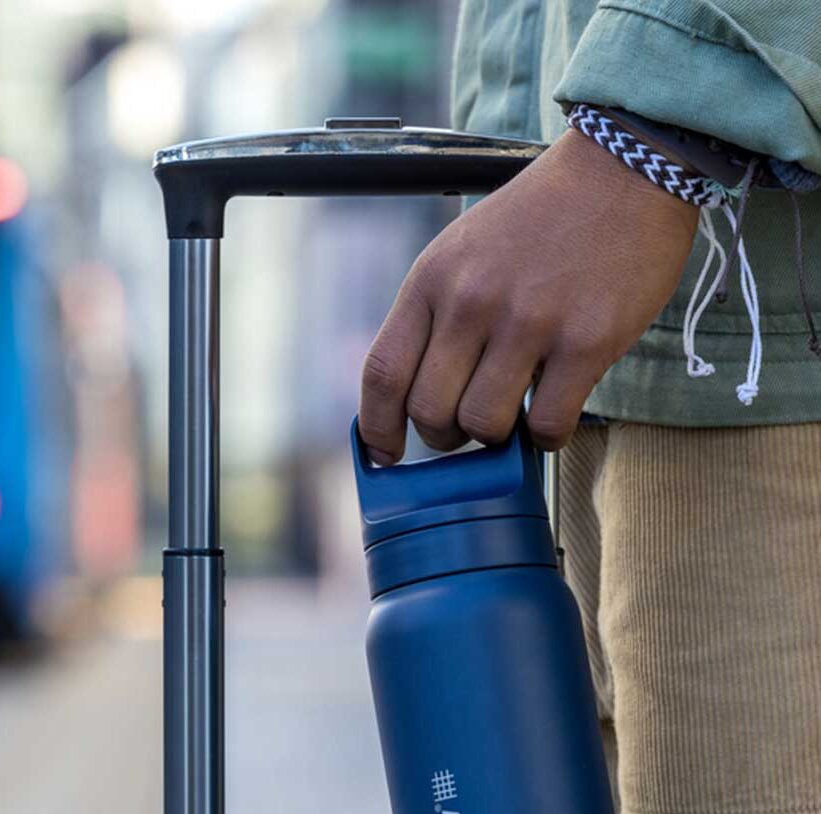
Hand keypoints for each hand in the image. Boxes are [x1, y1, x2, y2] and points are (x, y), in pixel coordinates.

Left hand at [359, 128, 697, 460]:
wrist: (625, 170)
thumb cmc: (542, 221)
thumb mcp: (465, 251)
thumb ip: (438, 316)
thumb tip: (419, 399)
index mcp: (433, 278)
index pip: (383, 372)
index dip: (378, 428)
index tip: (386, 454)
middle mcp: (473, 300)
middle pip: (429, 412)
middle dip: (444, 436)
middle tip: (469, 426)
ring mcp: (529, 322)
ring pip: (484, 425)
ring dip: (496, 438)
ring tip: (515, 414)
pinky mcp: (586, 342)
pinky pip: (546, 425)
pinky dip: (546, 437)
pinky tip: (554, 415)